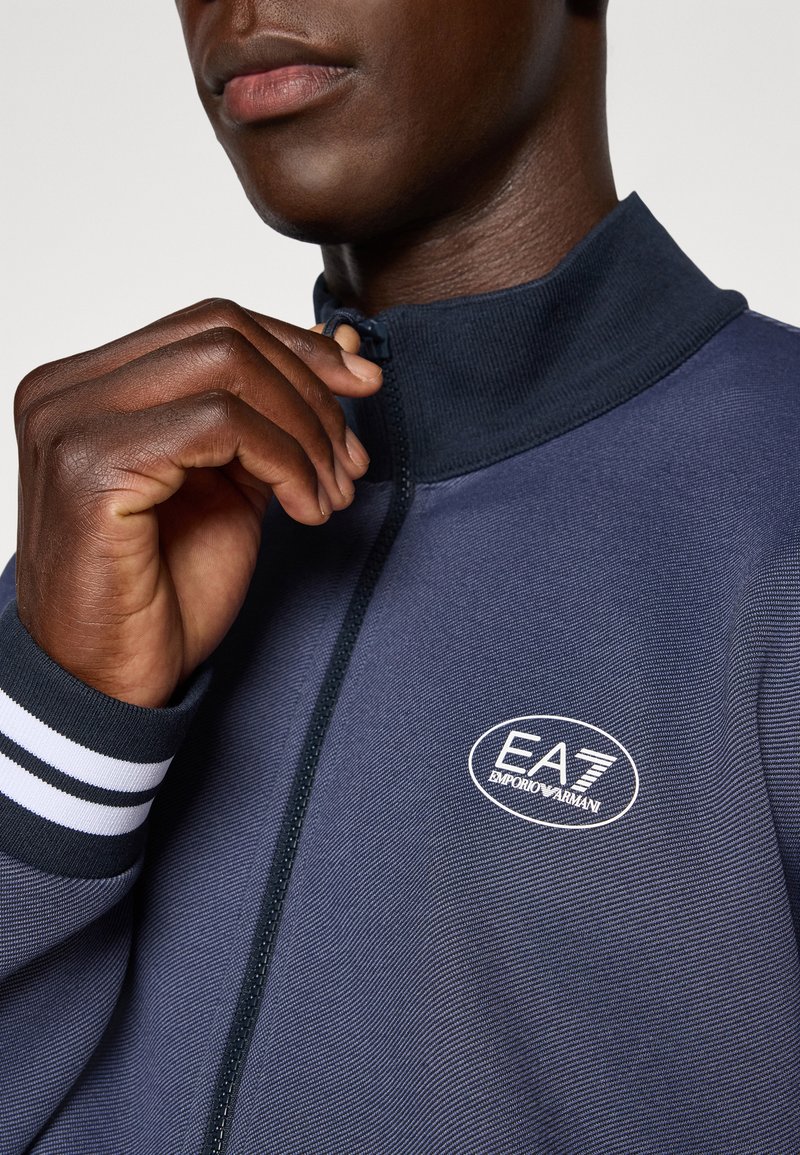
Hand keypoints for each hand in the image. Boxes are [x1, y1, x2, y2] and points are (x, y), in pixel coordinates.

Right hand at [13, 298, 381, 706]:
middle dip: (312, 392)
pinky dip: (285, 461)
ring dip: (305, 432)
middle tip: (350, 460)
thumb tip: (337, 343)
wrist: (109, 681)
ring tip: (330, 493)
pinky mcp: (90, 467)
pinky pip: (220, 426)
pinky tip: (304, 509)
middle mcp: (66, 390)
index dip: (298, 349)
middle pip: (224, 333)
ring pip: (228, 369)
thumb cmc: (162, 592)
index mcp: (91, 385)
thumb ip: (270, 415)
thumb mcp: (231, 485)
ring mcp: (70, 423)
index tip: (362, 385)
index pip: (210, 323)